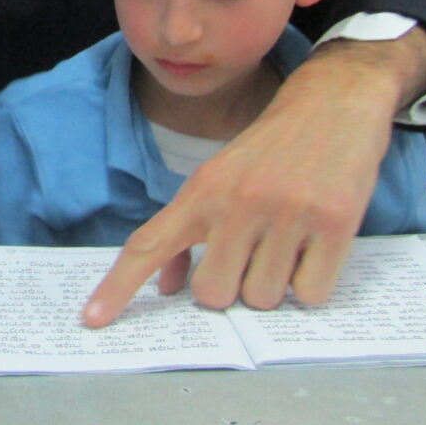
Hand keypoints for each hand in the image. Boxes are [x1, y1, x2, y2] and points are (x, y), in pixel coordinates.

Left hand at [82, 30, 425, 325]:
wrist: (333, 103)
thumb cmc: (269, 151)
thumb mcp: (219, 178)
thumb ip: (189, 232)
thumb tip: (167, 288)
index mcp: (201, 191)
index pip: (148, 246)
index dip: (117, 287)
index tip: (91, 321)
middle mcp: (238, 202)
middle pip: (213, 295)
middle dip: (230, 288)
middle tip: (249, 256)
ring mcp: (286, 213)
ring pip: (263, 300)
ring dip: (273, 286)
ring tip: (286, 244)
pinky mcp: (334, 223)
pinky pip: (309, 294)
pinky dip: (310, 284)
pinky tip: (314, 247)